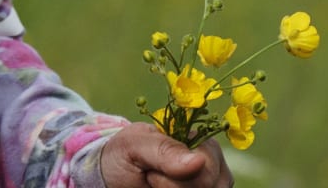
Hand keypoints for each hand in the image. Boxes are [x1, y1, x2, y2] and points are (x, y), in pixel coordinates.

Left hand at [100, 123, 231, 187]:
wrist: (112, 178)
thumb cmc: (124, 156)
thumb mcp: (134, 145)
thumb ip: (164, 149)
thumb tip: (199, 161)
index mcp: (203, 145)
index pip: (206, 168)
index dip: (175, 175)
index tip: (150, 169)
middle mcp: (215, 170)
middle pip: (206, 187)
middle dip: (171, 186)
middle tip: (151, 178)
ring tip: (156, 185)